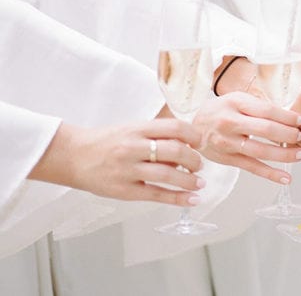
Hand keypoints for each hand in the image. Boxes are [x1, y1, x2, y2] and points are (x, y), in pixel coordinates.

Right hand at [37, 118, 205, 205]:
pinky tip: (191, 199)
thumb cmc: (106, 142)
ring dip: (190, 180)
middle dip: (194, 159)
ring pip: (168, 175)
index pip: (175, 127)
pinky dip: (177, 198)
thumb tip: (189, 144)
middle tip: (199, 165)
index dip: (194, 136)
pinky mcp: (123, 190)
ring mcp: (128, 170)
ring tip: (199, 183)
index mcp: (138, 129)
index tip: (200, 143)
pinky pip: (156, 194)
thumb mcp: (131, 129)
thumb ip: (156, 134)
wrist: (72, 156)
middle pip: (175, 151)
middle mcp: (133, 147)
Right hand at [192, 92, 300, 182]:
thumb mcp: (237, 99)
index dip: (286, 116)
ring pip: (260, 151)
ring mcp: (228, 143)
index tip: (299, 120)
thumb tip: (289, 116)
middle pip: (265, 130)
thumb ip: (259, 106)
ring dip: (283, 155)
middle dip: (287, 135)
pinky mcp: (227, 159)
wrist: (191, 127)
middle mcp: (230, 123)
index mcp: (236, 103)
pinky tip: (285, 177)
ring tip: (300, 155)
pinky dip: (270, 174)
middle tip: (300, 137)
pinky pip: (252, 168)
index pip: (266, 110)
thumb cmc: (220, 111)